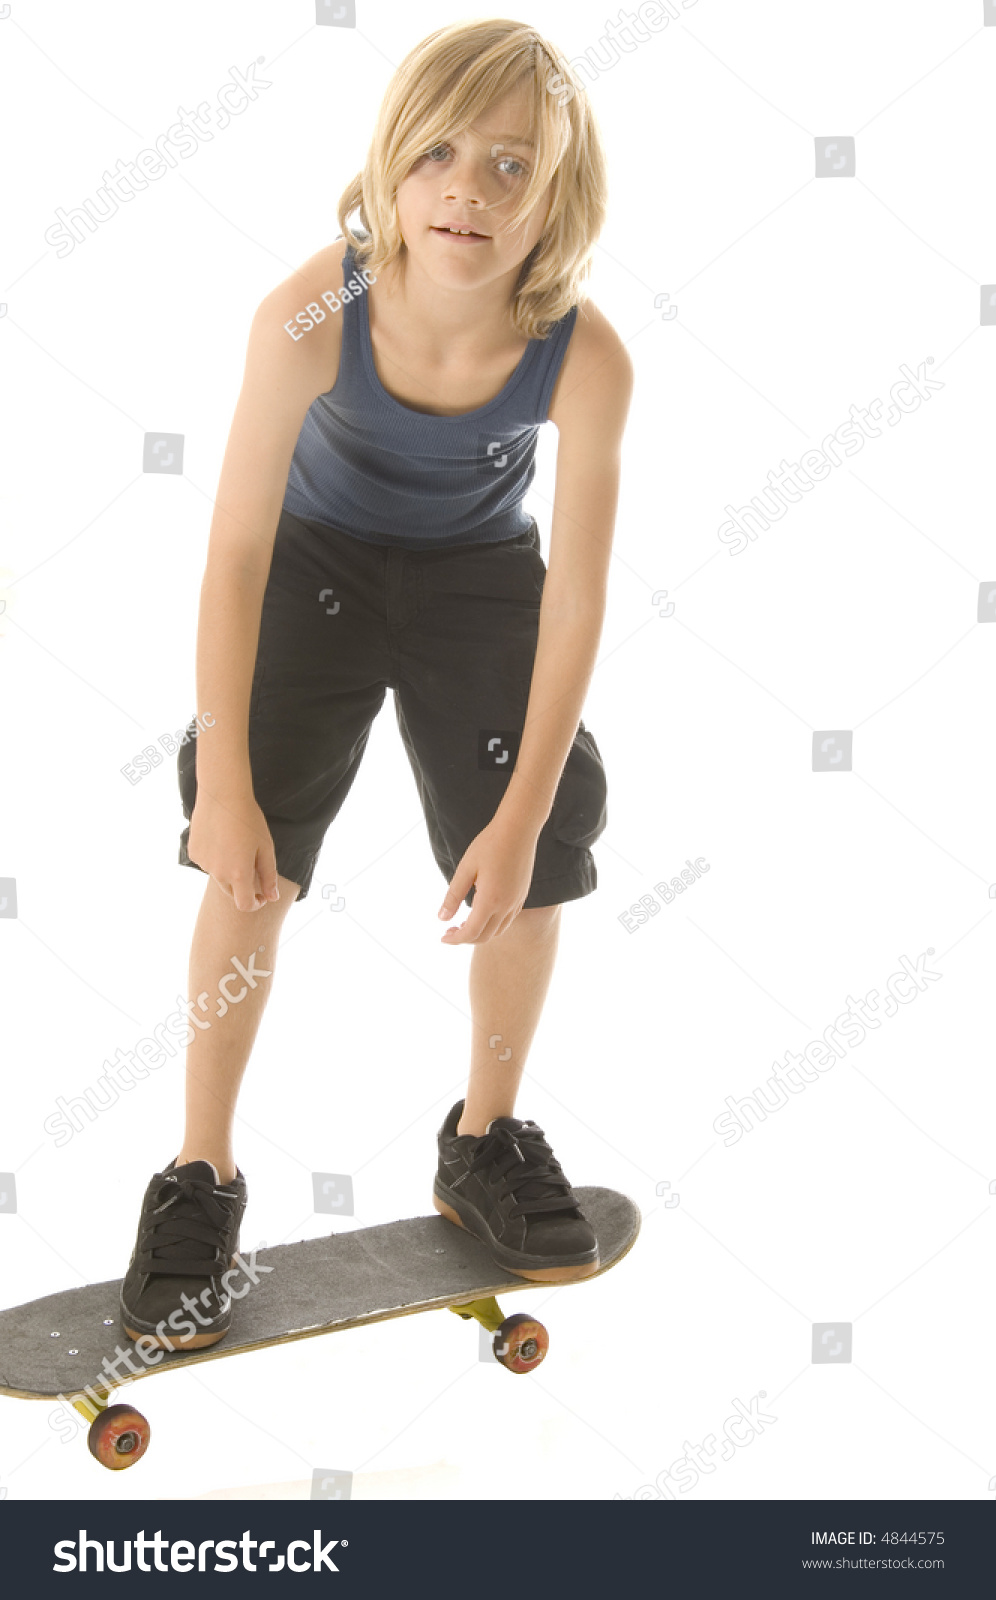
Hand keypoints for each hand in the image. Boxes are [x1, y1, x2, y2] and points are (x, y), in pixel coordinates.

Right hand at [187, 787, 280, 912]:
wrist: (222, 795)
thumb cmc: (249, 819)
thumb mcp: (265, 848)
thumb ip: (269, 876)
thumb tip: (273, 898)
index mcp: (239, 874)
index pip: (245, 905)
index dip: (255, 903)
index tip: (262, 895)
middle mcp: (218, 873)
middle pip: (231, 892)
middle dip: (243, 887)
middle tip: (251, 865)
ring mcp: (204, 864)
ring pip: (218, 876)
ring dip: (228, 869)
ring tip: (235, 843)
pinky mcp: (194, 853)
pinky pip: (207, 863)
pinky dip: (215, 857)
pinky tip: (220, 838)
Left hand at [437, 817, 537, 944]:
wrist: (518, 829)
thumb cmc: (489, 845)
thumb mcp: (465, 869)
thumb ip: (453, 896)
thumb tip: (442, 918)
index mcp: (490, 900)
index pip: (471, 933)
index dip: (455, 939)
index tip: (442, 937)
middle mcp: (506, 906)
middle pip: (485, 936)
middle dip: (465, 938)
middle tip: (449, 930)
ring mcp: (517, 901)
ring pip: (498, 931)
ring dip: (480, 933)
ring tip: (464, 924)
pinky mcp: (522, 895)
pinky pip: (507, 920)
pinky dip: (493, 924)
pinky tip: (482, 912)